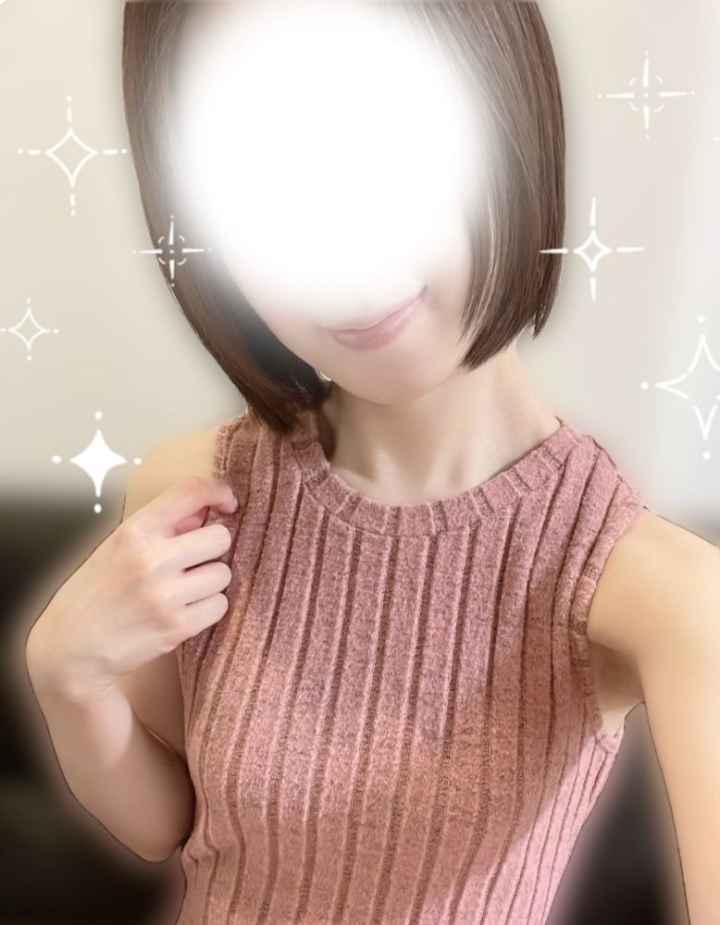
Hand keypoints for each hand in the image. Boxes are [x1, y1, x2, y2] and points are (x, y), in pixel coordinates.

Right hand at [26, 477, 237, 698]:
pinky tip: (182, 612)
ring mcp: (165, 595)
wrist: (69, 648)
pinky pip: (220, 606)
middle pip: (220, 537)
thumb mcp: (118, 546)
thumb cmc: (96, 592)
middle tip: (192, 563)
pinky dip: (207, 610)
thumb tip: (207, 510)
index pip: (190, 491)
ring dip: (209, 583)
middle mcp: (150, 560)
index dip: (218, 491)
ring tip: (181, 592)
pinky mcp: (176, 627)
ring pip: (223, 574)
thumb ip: (163, 526)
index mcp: (134, 531)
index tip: (227, 504)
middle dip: (212, 550)